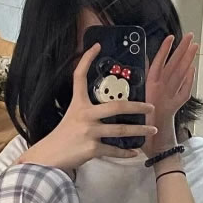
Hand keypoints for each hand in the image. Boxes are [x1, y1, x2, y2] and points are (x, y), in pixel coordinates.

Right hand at [16, 43, 156, 173]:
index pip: (80, 77)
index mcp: (78, 104)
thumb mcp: (71, 117)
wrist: (50, 156)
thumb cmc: (62, 137)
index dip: (86, 60)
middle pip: (116, 107)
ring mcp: (89, 132)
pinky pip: (114, 150)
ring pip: (121, 130)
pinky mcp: (92, 149)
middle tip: (151, 107)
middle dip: (137, 106)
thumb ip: (87, 112)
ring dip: (139, 130)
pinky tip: (135, 152)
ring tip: (152, 129)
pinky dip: (126, 153)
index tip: (97, 46)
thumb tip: (108, 110)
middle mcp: (85, 115)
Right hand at [143, 33, 198, 156]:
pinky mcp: (177, 105)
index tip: (170, 38)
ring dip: (189, 60)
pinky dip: (189, 78)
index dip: (164, 51)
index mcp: (150, 89)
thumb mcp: (132, 106)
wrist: (154, 144)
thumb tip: (138, 70)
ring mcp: (172, 97)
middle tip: (190, 37)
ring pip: (182, 75)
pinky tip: (192, 70)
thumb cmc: (139, 127)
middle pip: (174, 67)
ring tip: (195, 46)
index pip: (158, 65)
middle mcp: (162, 90)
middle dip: (182, 51)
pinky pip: (186, 89)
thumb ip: (135, 88)